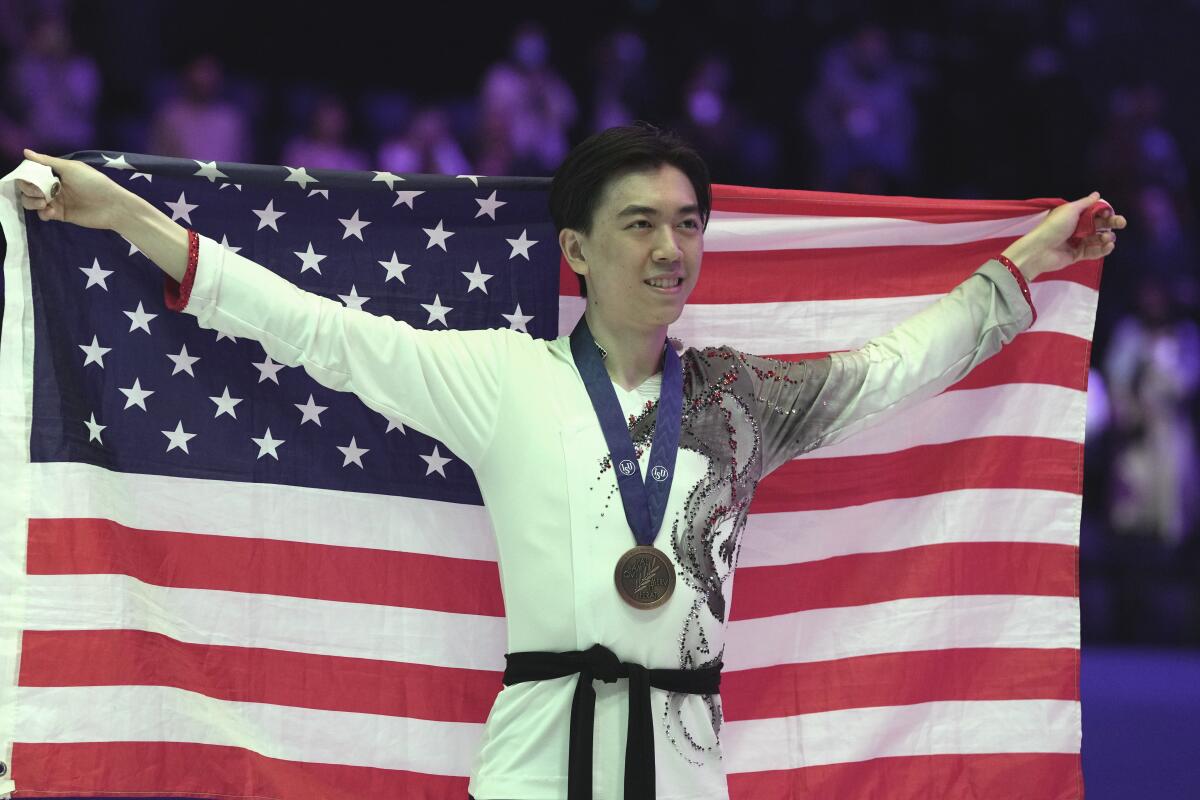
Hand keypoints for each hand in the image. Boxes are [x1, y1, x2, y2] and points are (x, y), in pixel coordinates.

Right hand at [16, 148, 130, 230]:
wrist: (112, 206)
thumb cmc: (93, 182)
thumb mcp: (70, 168)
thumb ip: (47, 161)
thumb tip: (25, 151)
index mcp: (56, 172)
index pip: (32, 172)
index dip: (26, 175)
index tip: (28, 177)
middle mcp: (53, 185)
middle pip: (29, 187)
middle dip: (28, 189)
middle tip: (38, 192)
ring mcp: (57, 201)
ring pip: (32, 201)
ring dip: (32, 201)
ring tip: (43, 202)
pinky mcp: (60, 214)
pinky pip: (43, 214)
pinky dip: (43, 213)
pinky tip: (50, 211)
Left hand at [1002, 191, 1127, 279]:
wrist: (1039, 249)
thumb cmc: (1054, 226)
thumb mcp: (1070, 210)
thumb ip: (1086, 203)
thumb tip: (1097, 194)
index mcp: (1074, 215)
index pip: (1094, 212)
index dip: (1104, 212)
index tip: (1110, 212)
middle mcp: (1076, 228)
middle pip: (1099, 225)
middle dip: (1111, 223)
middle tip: (1121, 223)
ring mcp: (1077, 242)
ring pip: (1098, 239)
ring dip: (1106, 237)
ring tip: (1107, 238)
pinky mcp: (1077, 255)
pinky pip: (1093, 252)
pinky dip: (1102, 249)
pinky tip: (1108, 246)